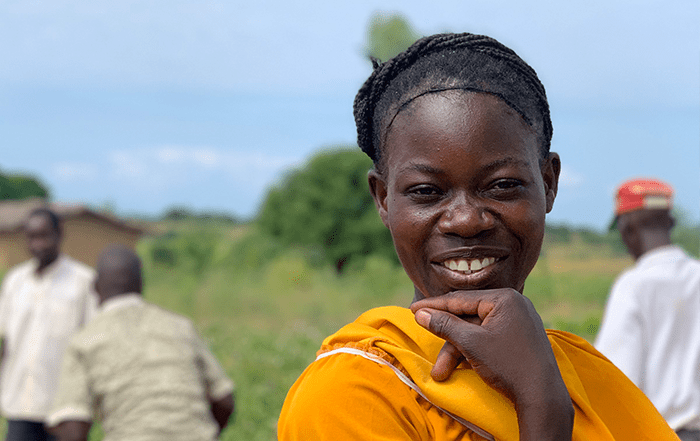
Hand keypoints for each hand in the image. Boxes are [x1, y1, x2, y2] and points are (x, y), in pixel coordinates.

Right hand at [410, 289, 572, 440]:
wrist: (543, 397)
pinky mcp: (520, 337)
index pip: (460, 299)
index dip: (433, 306)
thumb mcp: (471, 344)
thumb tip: (420, 313)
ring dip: (457, 351)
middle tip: (423, 339)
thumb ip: (444, 325)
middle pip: (467, 316)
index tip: (412, 309)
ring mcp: (518, 320)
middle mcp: (513, 304)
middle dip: (446, 338)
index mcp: (504, 298)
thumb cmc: (508, 366)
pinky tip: (460, 364)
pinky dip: (473, 350)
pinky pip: (489, 337)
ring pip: (477, 331)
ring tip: (441, 373)